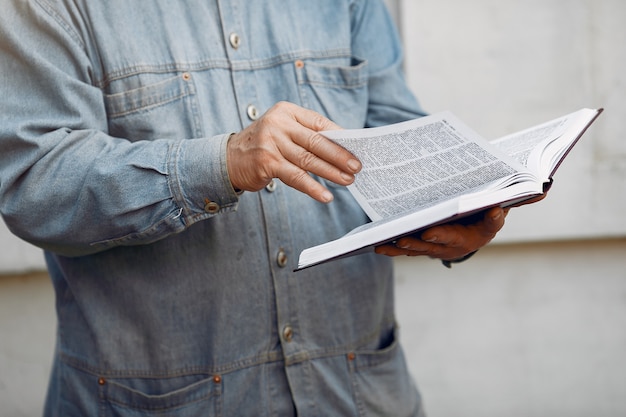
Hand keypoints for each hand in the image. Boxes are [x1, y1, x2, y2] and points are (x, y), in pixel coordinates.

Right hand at [227, 102, 361, 202]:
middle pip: (316, 141)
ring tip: (348, 181)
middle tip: (357, 166)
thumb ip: (306, 136)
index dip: (340, 136)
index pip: (319, 122)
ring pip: (308, 160)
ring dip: (331, 173)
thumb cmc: (264, 145)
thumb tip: (342, 149)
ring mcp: (271, 143)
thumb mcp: (283, 132)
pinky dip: (313, 187)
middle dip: (340, 155)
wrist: (228, 159)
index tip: (358, 147)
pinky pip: (295, 177)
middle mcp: (278, 123)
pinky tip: (325, 196)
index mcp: (286, 111)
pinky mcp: (266, 163)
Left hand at [375, 206, 508, 260]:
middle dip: (439, 237)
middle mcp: (461, 244)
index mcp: (483, 231)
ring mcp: (439, 248)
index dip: (492, 220)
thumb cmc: (481, 211)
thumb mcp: (502, 203)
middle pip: (450, 240)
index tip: (493, 211)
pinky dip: (393, 249)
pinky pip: (407, 250)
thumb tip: (543, 187)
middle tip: (429, 232)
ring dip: (410, 245)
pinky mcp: (421, 248)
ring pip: (424, 248)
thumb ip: (519, 197)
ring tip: (397, 240)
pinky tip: (378, 246)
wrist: (464, 228)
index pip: (490, 226)